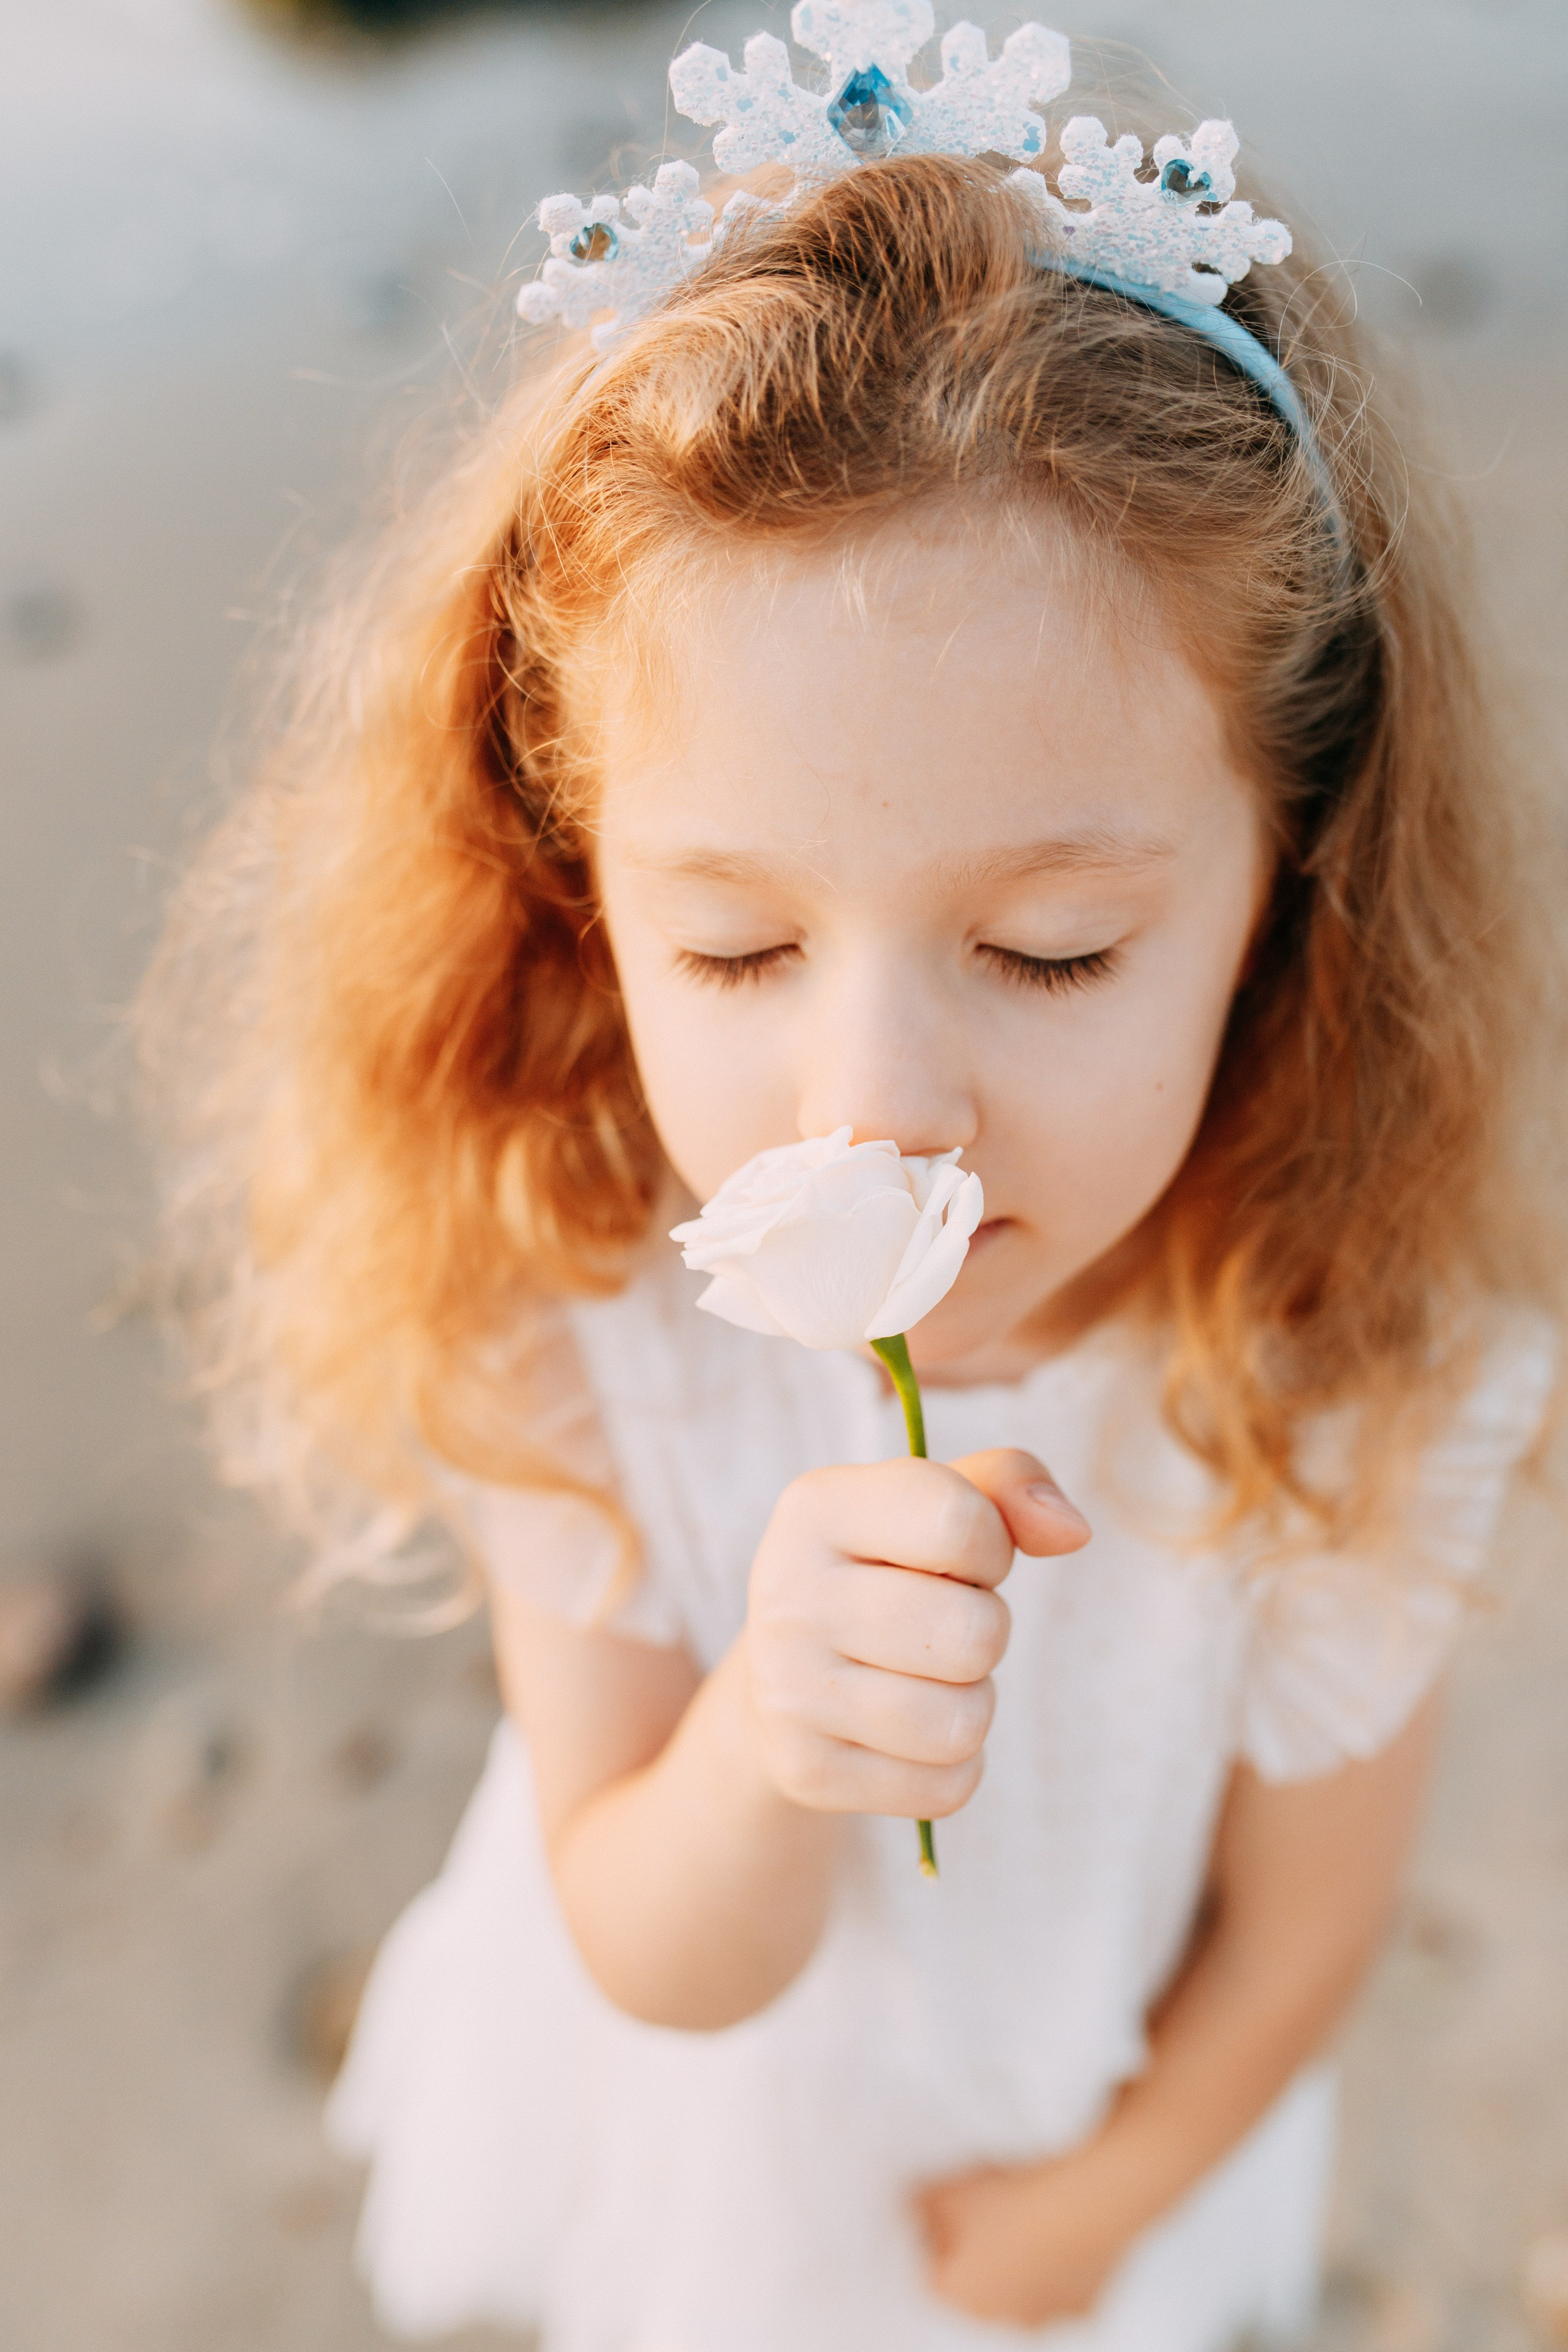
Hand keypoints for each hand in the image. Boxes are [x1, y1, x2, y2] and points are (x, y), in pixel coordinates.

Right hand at [742, 1447, 1088, 1822]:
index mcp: (816, 1508)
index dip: (992, 1546)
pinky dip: (950, 1765)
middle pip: (974, 1635)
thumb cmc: (883, 1573)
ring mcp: (788, 1691)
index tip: (960, 1557)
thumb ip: (1009, 1485)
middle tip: (940, 1624)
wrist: (782, 1679)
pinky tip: (906, 1733)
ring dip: (971, 1702)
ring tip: (926, 1677)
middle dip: (985, 1630)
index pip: (958, 1521)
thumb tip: (1072, 1532)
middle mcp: (786, 1595)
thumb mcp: (932, 1506)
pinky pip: (947, 1786)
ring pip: (964, 1721)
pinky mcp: (806, 1772)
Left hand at [914, 2145, 1135, 2328]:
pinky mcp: (1083, 2309)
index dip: (934, 2236)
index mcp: (956, 2297)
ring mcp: (1044, 2320)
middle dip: (976, 2253)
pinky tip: (1059, 2228)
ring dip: (1018, 2264)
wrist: (1084, 2202)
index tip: (945, 2208)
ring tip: (1026, 2215)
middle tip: (987, 2206)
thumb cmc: (1009, 2199)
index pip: (929, 2272)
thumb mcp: (941, 2188)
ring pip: (1021, 2291)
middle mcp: (997, 2322)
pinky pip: (1061, 2287)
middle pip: (975, 2286)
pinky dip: (1058, 2264)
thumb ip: (919, 2207)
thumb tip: (915, 2213)